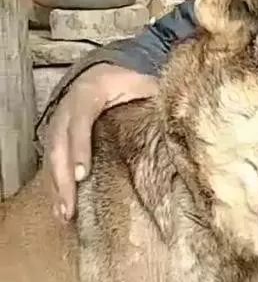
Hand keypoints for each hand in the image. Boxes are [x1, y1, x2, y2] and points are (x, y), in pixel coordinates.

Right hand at [44, 64, 158, 220]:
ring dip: (56, 185)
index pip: (80, 120)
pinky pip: (54, 159)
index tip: (83, 174)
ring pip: (52, 155)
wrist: (111, 67)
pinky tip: (62, 205)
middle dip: (63, 176)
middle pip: (59, 143)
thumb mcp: (145, 80)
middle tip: (70, 206)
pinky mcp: (60, 133)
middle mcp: (68, 106)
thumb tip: (180, 113)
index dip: (80, 147)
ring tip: (64, 213)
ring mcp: (60, 120)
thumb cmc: (131, 77)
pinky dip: (56, 182)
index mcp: (89, 91)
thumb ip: (155, 94)